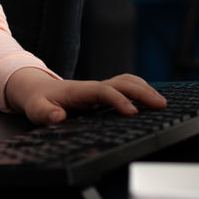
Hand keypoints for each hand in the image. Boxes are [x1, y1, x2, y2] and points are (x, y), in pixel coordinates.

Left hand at [4, 69, 166, 124]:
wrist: (37, 90)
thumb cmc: (38, 101)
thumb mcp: (36, 110)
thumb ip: (45, 114)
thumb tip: (57, 117)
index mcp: (80, 91)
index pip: (104, 91)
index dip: (119, 100)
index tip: (132, 113)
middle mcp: (93, 87)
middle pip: (122, 83)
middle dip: (142, 92)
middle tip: (161, 105)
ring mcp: (100, 88)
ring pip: (127, 81)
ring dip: (145, 89)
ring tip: (162, 103)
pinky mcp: (104, 93)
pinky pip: (126, 86)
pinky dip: (141, 89)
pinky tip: (151, 100)